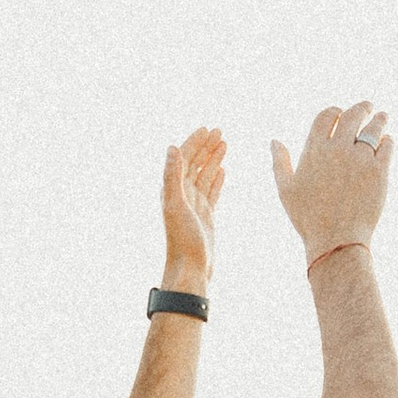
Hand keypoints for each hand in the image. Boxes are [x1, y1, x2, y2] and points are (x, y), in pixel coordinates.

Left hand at [160, 127, 225, 293]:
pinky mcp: (206, 216)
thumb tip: (172, 147)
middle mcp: (183, 194)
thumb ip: (172, 176)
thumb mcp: (175, 204)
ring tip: (225, 144)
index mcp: (173, 189)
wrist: (190, 268)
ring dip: (213, 159)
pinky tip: (223, 171)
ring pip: (205, 175)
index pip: (185, 158)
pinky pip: (211, 191)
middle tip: (220, 130)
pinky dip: (217, 179)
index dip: (194, 142)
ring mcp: (195, 205)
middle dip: (206, 146)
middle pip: (195, 163)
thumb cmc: (181, 239)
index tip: (207, 129)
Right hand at [271, 102, 391, 260]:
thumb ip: (280, 163)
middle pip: (352, 115)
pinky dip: (387, 142)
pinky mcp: (379, 172)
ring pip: (373, 128)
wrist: (336, 241)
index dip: (335, 111)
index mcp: (314, 150)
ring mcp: (360, 159)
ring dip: (379, 120)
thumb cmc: (308, 219)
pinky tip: (386, 142)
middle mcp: (338, 149)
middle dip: (361, 108)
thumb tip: (274, 141)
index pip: (327, 115)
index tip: (341, 113)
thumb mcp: (286, 191)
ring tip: (382, 118)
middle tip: (368, 106)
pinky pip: (387, 147)